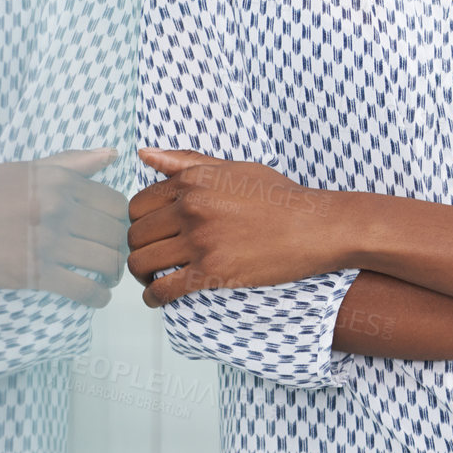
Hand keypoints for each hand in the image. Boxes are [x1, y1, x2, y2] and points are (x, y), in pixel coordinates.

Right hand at [0, 149, 127, 306]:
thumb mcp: (27, 170)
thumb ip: (72, 162)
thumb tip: (113, 154)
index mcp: (60, 183)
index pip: (115, 203)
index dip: (123, 219)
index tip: (119, 230)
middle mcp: (58, 210)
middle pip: (115, 232)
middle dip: (122, 247)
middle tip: (118, 256)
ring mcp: (47, 243)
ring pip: (105, 260)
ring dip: (114, 273)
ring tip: (110, 276)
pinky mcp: (33, 274)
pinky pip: (82, 288)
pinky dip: (98, 296)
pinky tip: (99, 297)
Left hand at [126, 149, 337, 307]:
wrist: (315, 226)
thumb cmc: (279, 197)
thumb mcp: (234, 168)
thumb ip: (187, 161)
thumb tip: (144, 154)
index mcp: (194, 181)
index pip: (139, 205)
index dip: (140, 222)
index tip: (151, 234)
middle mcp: (192, 207)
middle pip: (137, 235)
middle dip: (139, 249)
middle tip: (151, 258)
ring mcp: (201, 240)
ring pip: (143, 263)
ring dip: (142, 275)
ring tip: (152, 279)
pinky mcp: (213, 270)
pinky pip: (164, 289)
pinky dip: (153, 298)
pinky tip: (158, 298)